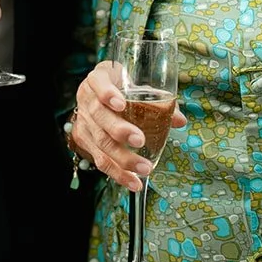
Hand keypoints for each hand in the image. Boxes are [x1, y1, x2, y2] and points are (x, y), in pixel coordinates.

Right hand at [72, 59, 187, 191]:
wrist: (95, 95)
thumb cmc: (119, 87)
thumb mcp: (135, 84)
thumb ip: (157, 99)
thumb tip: (179, 119)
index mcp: (98, 79)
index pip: (99, 82)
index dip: (108, 94)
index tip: (121, 104)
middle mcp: (87, 100)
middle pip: (100, 116)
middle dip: (119, 130)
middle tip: (140, 140)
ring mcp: (83, 121)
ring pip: (100, 142)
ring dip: (122, 158)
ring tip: (144, 168)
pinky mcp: (83, 141)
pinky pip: (100, 160)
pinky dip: (118, 173)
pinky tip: (133, 182)